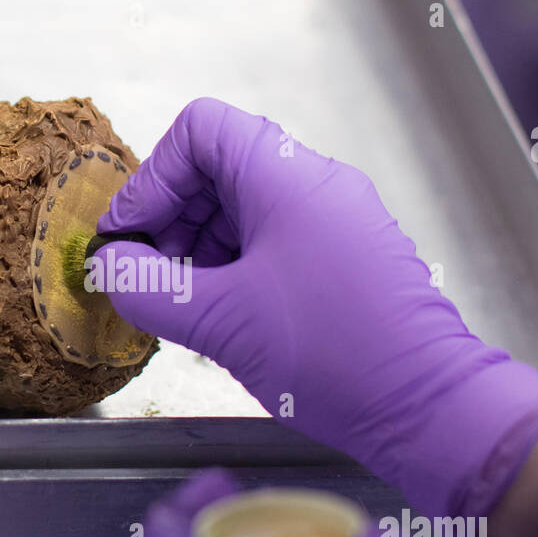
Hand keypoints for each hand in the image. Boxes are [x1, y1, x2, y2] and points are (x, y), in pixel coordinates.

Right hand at [98, 98, 537, 517]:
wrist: (428, 407)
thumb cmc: (333, 354)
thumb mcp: (219, 322)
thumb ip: (148, 289)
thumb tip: (110, 270)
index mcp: (286, 177)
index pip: (199, 129)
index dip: (151, 178)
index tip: (129, 238)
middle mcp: (317, 184)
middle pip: (219, 167)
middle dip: (171, 218)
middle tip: (147, 277)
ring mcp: (338, 220)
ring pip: (245, 206)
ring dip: (199, 247)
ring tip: (182, 304)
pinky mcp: (348, 257)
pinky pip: (275, 239)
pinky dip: (234, 266)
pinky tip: (222, 316)